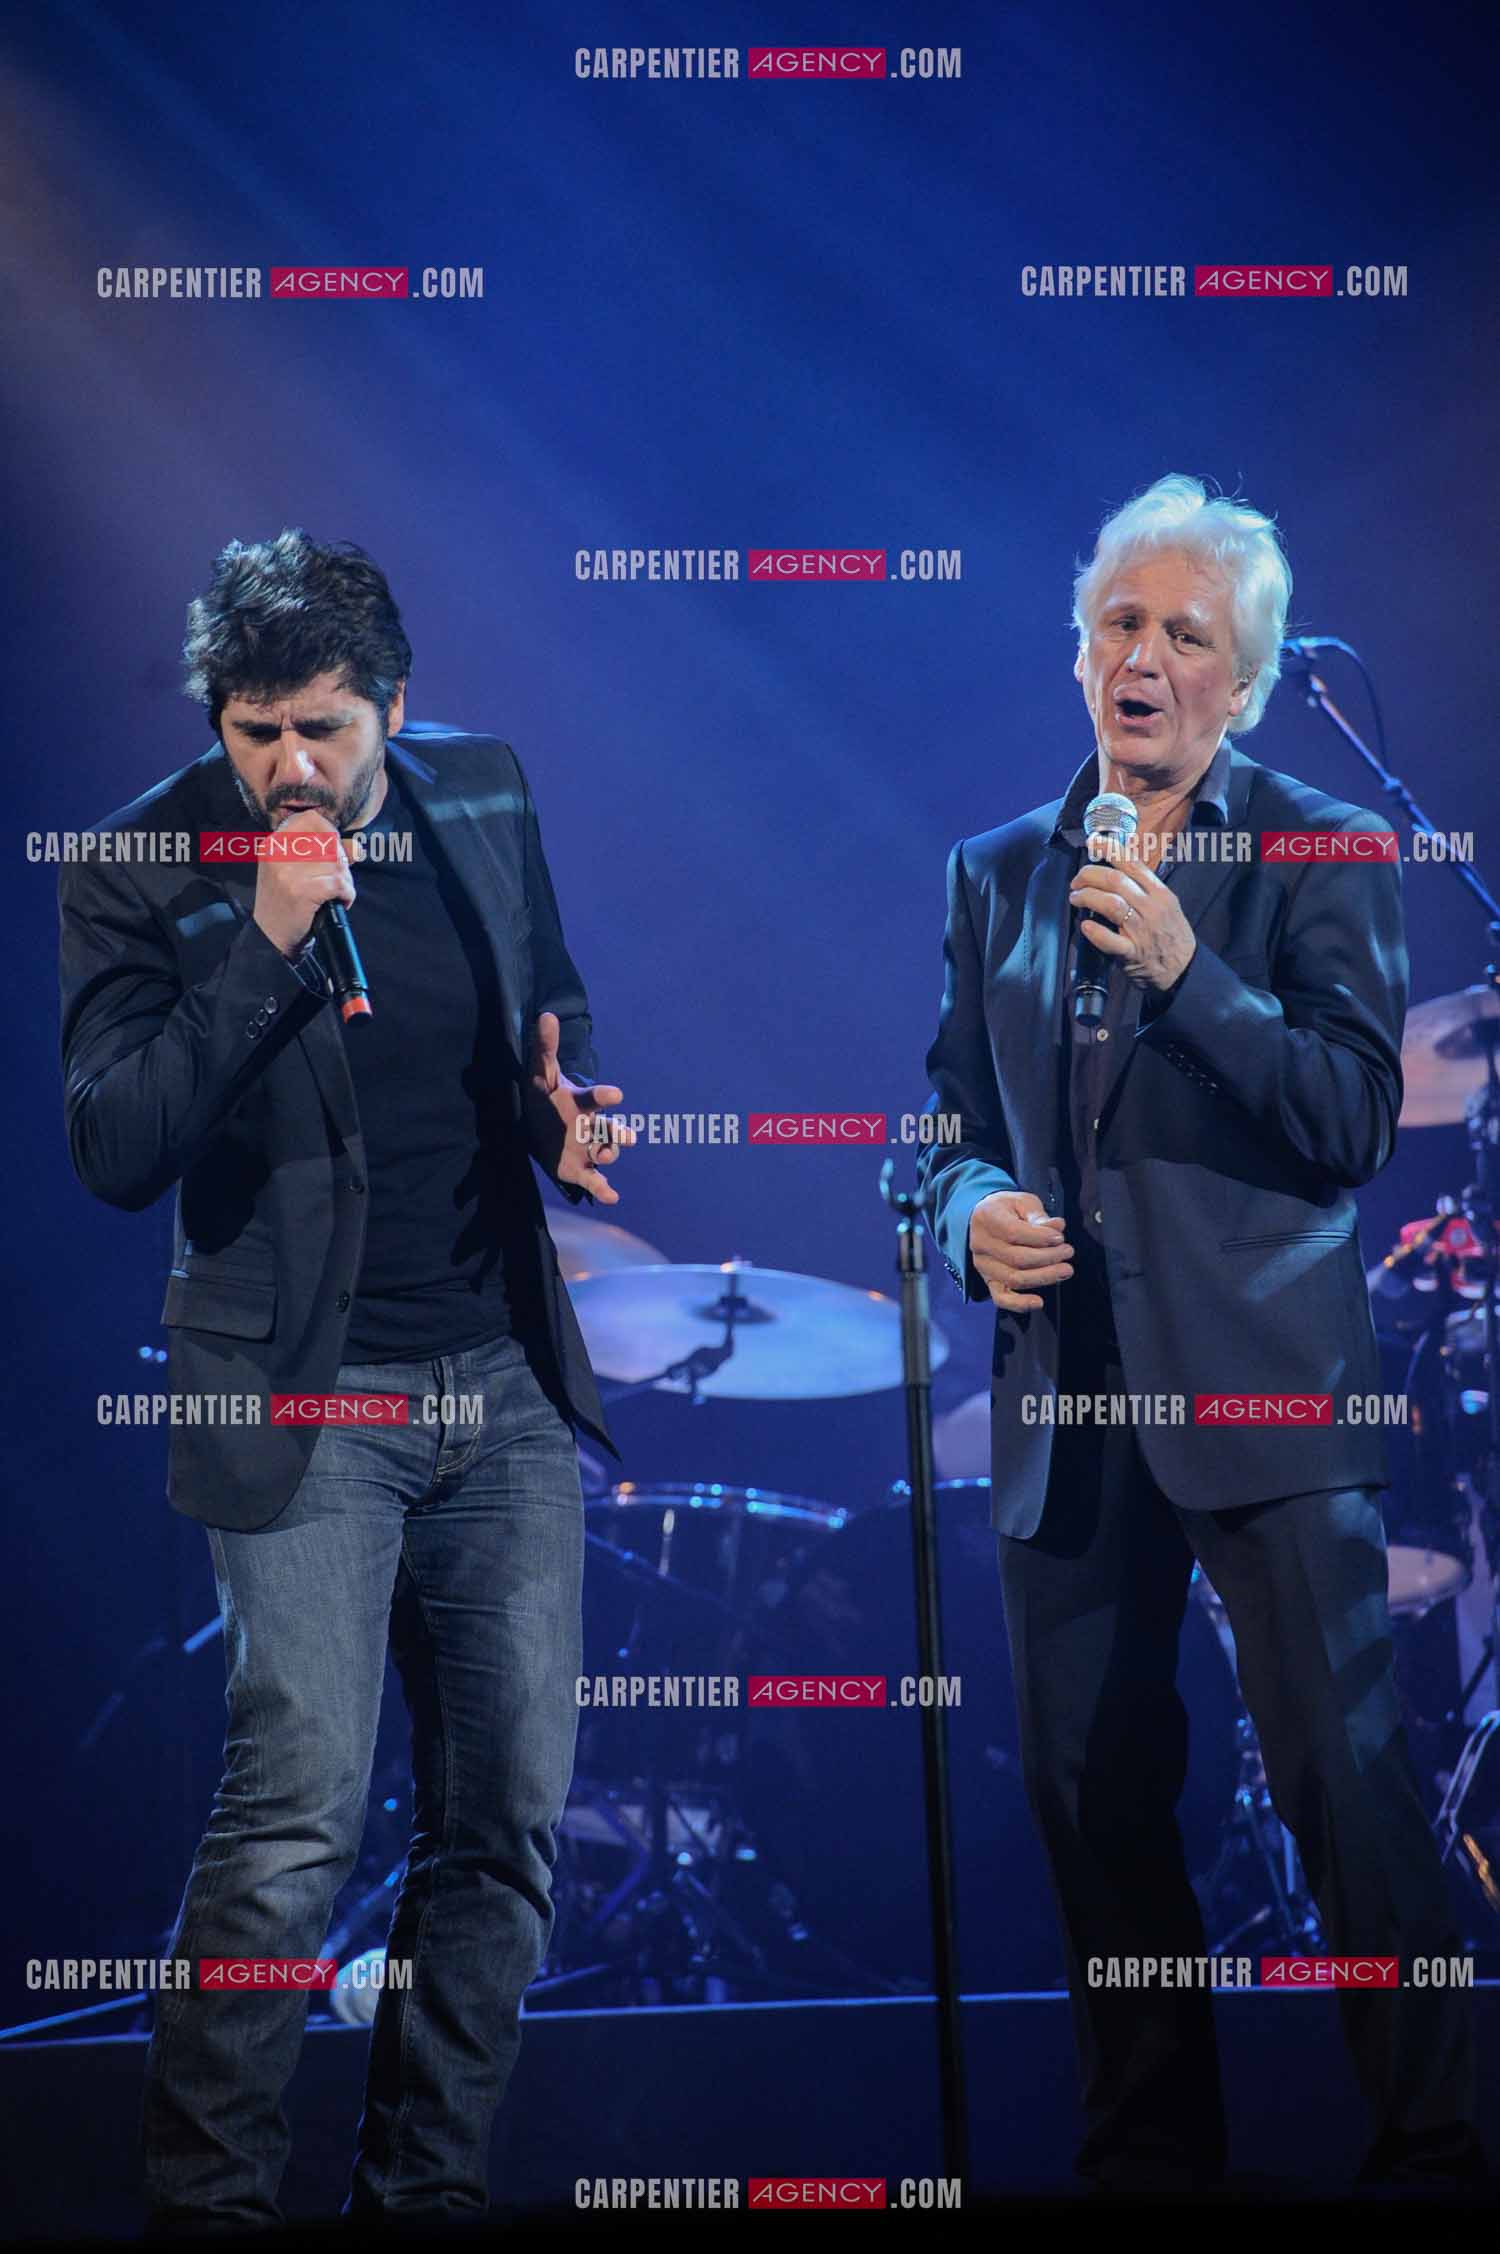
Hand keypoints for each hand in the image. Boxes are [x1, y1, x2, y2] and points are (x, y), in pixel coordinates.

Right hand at [252, 810, 354, 958]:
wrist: (270, 938)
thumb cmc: (287, 904)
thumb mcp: (296, 872)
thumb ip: (325, 854)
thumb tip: (357, 848)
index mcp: (274, 843)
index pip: (311, 818)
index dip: (330, 832)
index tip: (333, 850)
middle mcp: (278, 852)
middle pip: (331, 842)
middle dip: (341, 863)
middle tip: (334, 882)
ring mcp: (288, 871)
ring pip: (338, 864)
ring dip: (345, 882)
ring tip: (333, 894)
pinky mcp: (301, 890)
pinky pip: (339, 884)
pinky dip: (346, 895)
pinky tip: (337, 902)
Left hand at [526, 1010, 635, 1204]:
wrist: (540, 1127)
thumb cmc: (546, 1099)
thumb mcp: (541, 1074)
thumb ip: (545, 1049)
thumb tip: (545, 1015)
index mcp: (583, 1103)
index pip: (595, 1098)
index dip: (605, 1096)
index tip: (616, 1095)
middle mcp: (591, 1127)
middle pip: (610, 1130)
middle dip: (619, 1134)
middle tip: (627, 1137)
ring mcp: (588, 1149)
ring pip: (606, 1153)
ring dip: (609, 1155)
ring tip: (608, 1156)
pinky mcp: (580, 1170)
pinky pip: (595, 1181)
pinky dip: (604, 1189)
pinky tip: (612, 1197)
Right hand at [969, 1190, 1073, 1312]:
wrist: (986, 1219)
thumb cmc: (1007, 1209)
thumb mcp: (1022, 1202)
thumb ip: (1039, 1215)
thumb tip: (1057, 1227)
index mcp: (987, 1218)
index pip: (1014, 1233)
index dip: (1040, 1238)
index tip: (1059, 1237)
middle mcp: (981, 1244)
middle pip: (1017, 1258)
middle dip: (1048, 1257)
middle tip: (1067, 1252)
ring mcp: (984, 1265)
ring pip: (1014, 1278)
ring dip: (1044, 1277)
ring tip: (1064, 1270)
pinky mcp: (988, 1280)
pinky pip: (1001, 1298)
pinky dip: (1020, 1304)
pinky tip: (1038, 1302)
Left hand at [1068, 846, 1195, 991]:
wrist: (1185, 969)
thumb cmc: (1171, 935)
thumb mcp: (1166, 905)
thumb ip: (1144, 888)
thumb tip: (1115, 872)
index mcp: (1160, 893)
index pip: (1132, 863)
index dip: (1109, 849)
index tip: (1093, 844)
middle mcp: (1152, 908)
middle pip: (1115, 880)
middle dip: (1089, 875)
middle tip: (1077, 881)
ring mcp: (1142, 931)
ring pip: (1110, 904)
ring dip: (1087, 897)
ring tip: (1075, 898)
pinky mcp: (1132, 953)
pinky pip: (1110, 940)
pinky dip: (1095, 931)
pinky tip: (1085, 926)